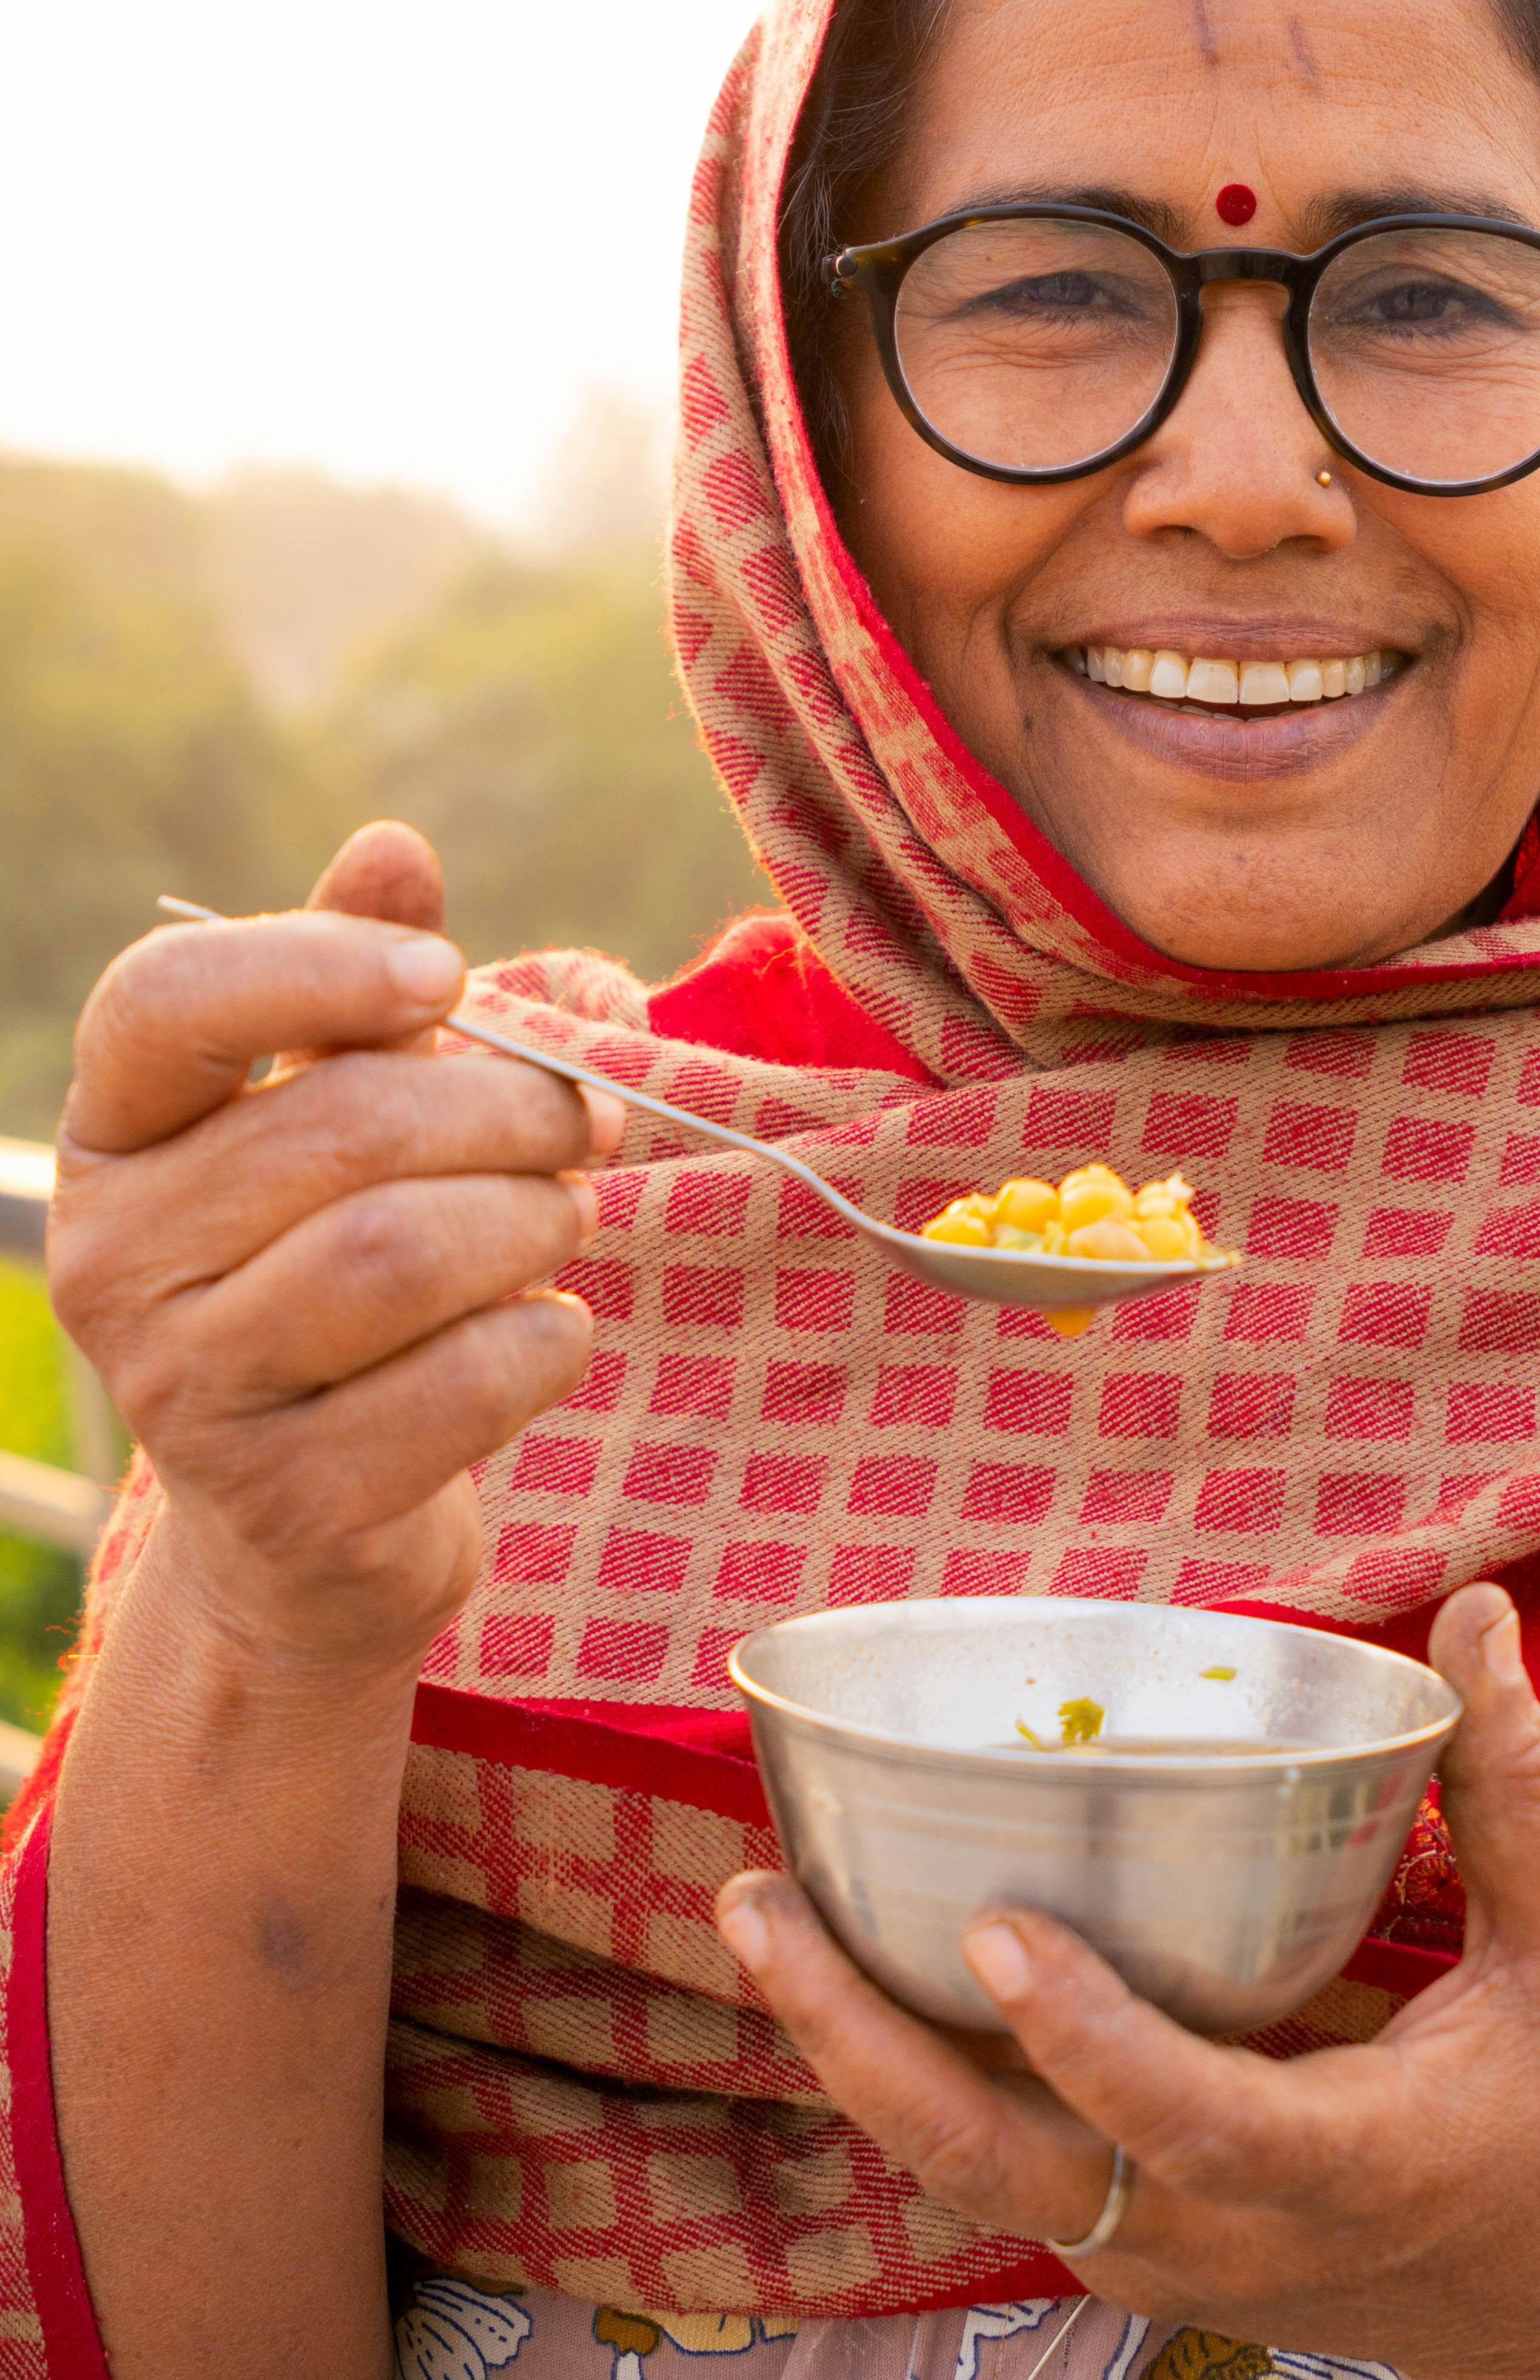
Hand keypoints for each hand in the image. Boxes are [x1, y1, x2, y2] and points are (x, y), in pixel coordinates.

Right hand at [47, 820, 620, 1674]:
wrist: (316, 1529)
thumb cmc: (342, 1274)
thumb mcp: (346, 1115)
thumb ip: (366, 983)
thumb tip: (391, 850)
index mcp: (115, 1135)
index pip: (165, 1003)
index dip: (319, 964)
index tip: (449, 976)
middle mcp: (115, 1260)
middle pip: (347, 1128)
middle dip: (510, 1110)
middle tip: (584, 1123)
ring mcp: (188, 1392)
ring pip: (406, 1252)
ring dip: (534, 1221)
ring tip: (561, 1221)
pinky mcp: (289, 1501)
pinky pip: (468, 1378)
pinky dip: (547, 1340)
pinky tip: (545, 1332)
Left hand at [715, 1583, 1539, 2379]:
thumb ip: (1527, 1790)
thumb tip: (1475, 1618)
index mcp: (1346, 2171)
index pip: (1191, 2126)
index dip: (1088, 2041)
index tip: (993, 1927)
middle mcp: (1222, 2237)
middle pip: (1003, 2170)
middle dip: (862, 2045)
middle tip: (761, 1906)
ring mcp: (1155, 2254)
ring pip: (967, 2173)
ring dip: (851, 2052)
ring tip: (759, 1911)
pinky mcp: (1125, 2238)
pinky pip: (989, 2164)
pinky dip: (901, 2071)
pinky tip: (839, 1957)